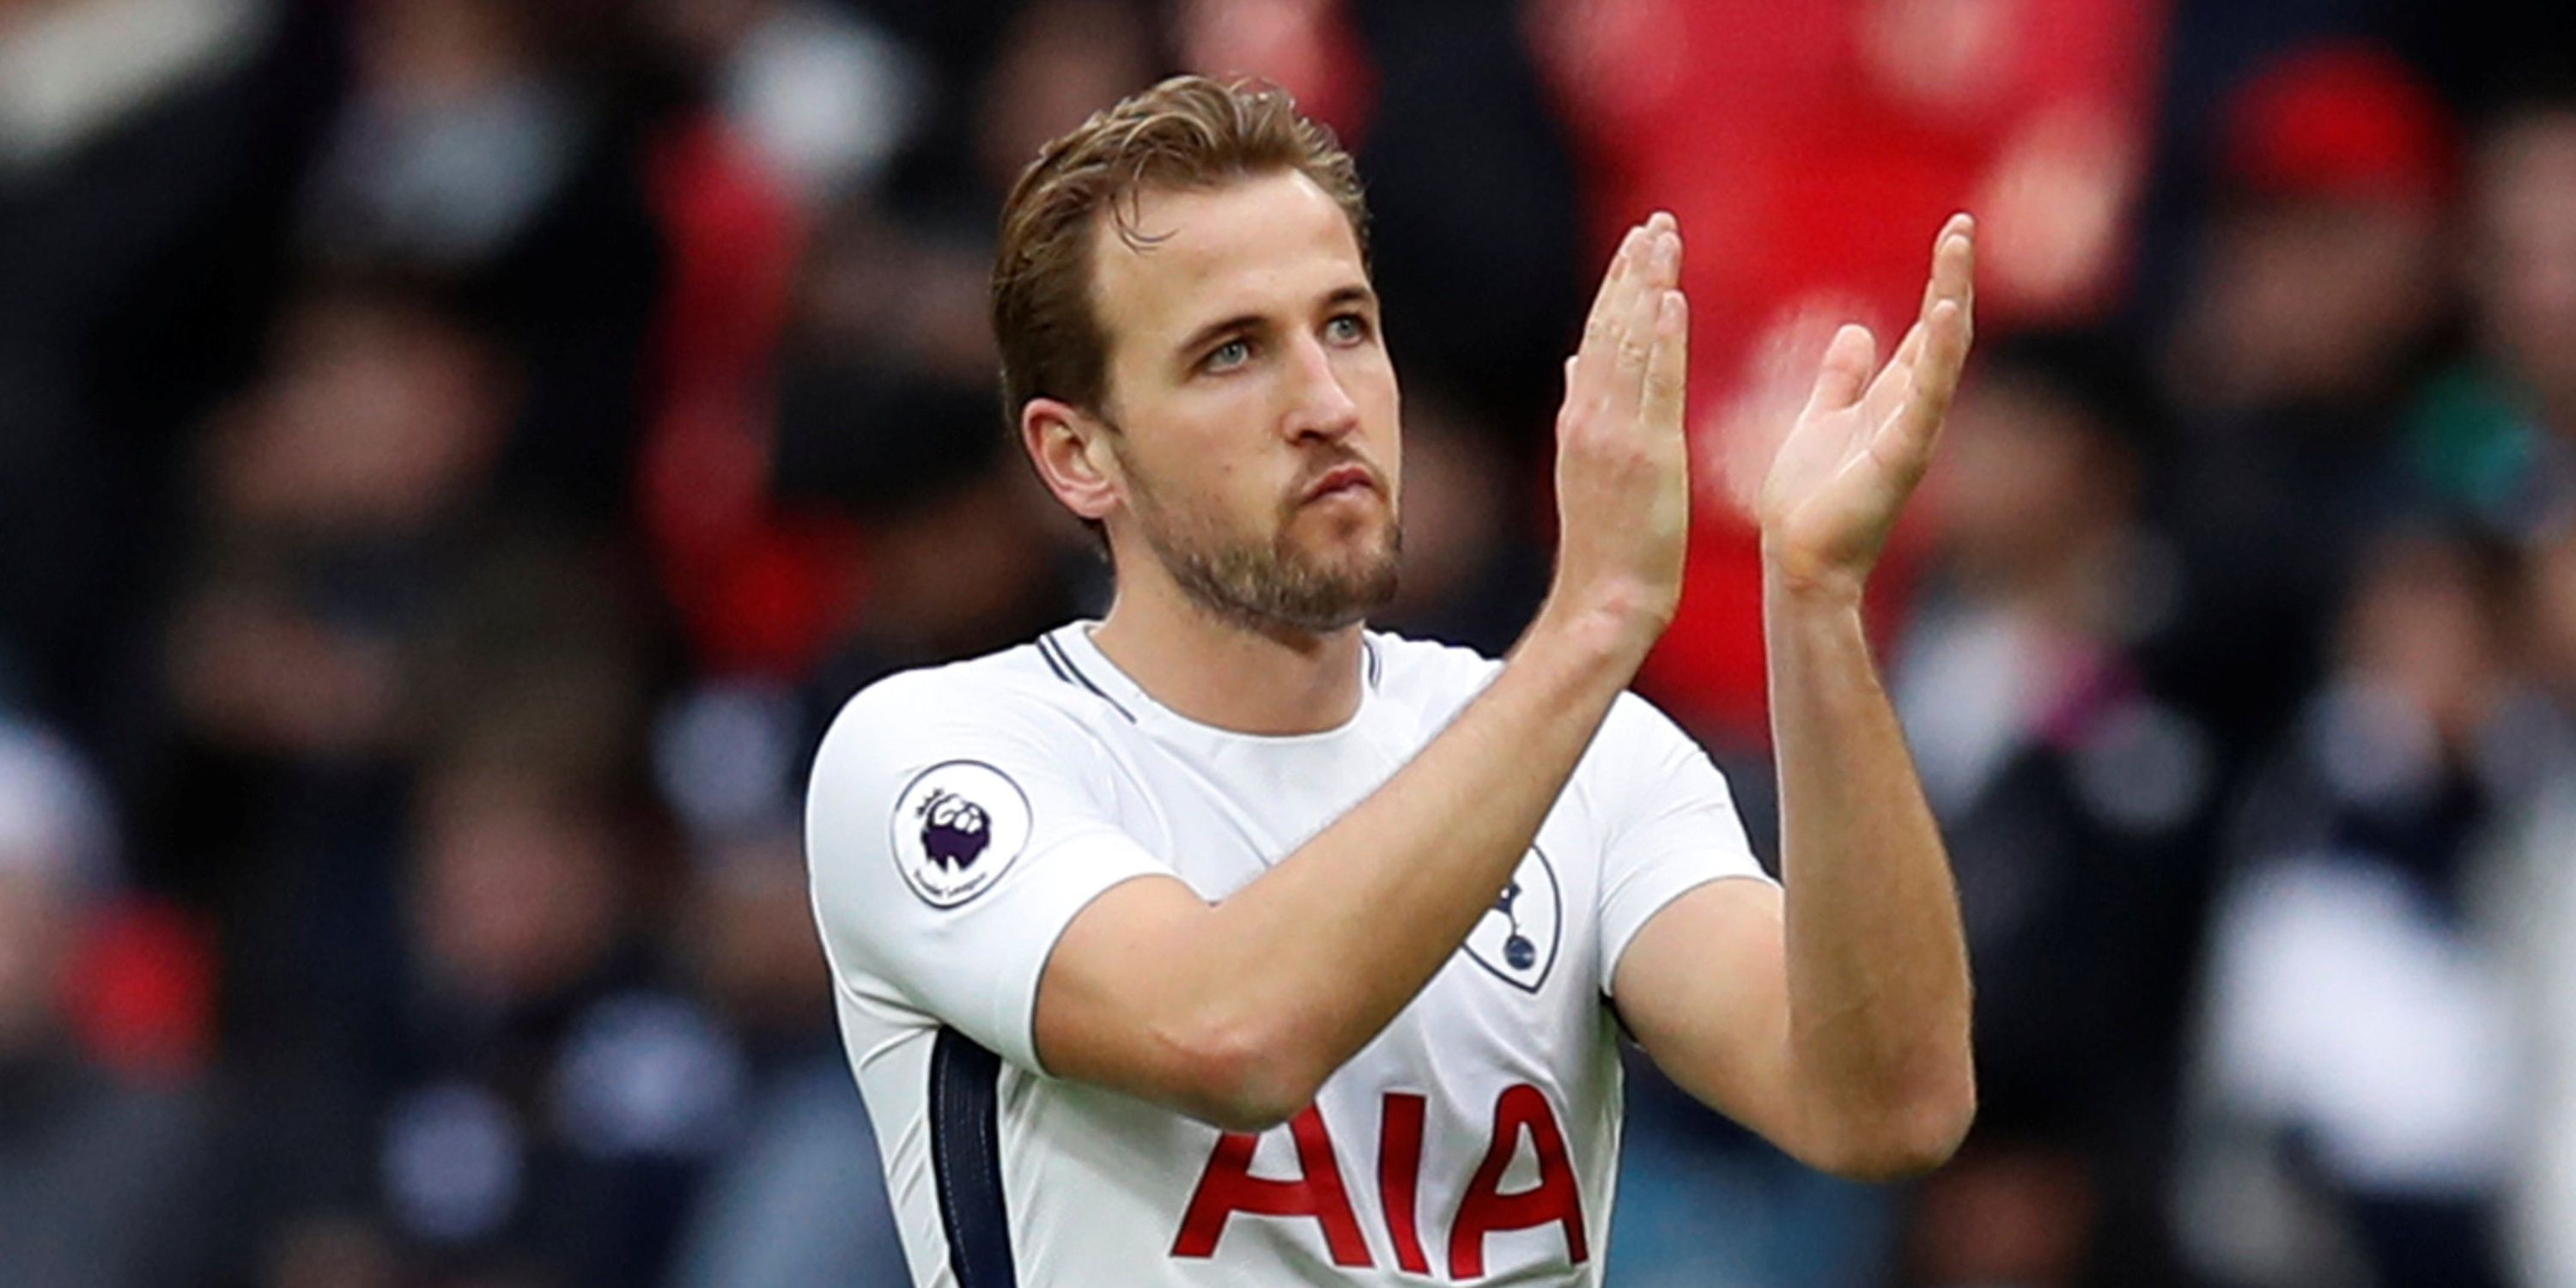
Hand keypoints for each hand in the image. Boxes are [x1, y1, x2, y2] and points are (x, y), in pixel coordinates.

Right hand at [1542, 212, 1690, 657]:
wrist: (1606, 598)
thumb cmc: (1606, 543)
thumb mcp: (1585, 466)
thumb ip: (1582, 408)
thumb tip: (1578, 362)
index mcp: (1580, 418)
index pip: (1600, 337)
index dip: (1618, 286)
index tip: (1637, 242)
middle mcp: (1593, 417)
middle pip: (1613, 328)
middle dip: (1633, 271)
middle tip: (1655, 222)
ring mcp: (1617, 433)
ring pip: (1632, 344)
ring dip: (1648, 287)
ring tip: (1664, 239)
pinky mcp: (1648, 454)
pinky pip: (1656, 385)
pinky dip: (1663, 339)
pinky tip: (1673, 299)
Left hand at [1757, 215, 1975, 599]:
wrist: (1800, 560)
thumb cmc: (1809, 500)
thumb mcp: (1820, 420)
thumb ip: (1841, 379)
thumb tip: (1857, 330)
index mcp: (1890, 401)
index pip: (1923, 330)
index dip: (1940, 282)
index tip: (1953, 233)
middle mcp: (1911, 411)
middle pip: (1942, 331)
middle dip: (1953, 277)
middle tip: (1962, 224)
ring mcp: (1913, 431)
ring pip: (1943, 354)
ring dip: (1951, 297)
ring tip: (1958, 246)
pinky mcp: (1903, 454)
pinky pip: (1927, 396)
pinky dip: (1937, 353)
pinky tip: (1944, 310)